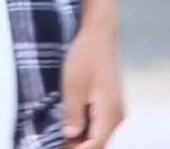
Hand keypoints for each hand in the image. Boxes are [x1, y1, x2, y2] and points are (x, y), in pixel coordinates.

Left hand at [61, 22, 124, 148]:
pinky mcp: (108, 106)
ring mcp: (113, 112)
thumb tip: (69, 137)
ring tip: (57, 136)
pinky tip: (67, 126)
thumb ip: (72, 115)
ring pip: (96, 137)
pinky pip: (96, 126)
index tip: (54, 146)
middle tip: (53, 141)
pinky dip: (82, 131)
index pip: (94, 147)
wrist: (98, 33)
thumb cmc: (86, 56)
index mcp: (110, 116)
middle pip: (97, 144)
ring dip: (79, 140)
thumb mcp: (74, 85)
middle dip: (77, 146)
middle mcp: (116, 119)